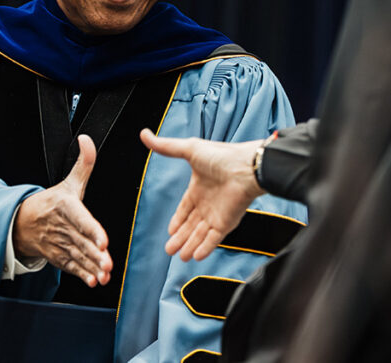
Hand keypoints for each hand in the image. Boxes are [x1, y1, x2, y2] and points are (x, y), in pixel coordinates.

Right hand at [13, 134, 112, 286]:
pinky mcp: (57, 256)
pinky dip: (81, 274)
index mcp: (65, 207)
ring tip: (104, 275)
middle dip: (95, 254)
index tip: (104, 241)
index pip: (81, 219)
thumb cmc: (51, 201)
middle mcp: (61, 226)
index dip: (92, 230)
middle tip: (108, 263)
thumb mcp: (68, 182)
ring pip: (77, 256)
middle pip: (80, 241)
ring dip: (91, 267)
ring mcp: (58, 243)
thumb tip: (86, 139)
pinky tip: (93, 281)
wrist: (20, 222)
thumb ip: (83, 163)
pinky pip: (69, 266)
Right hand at [140, 128, 264, 261]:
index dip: (177, 220)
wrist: (246, 167)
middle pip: (190, 225)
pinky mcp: (226, 223)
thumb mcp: (189, 149)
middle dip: (180, 237)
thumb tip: (144, 134)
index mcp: (198, 188)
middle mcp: (208, 203)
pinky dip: (205, 248)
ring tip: (180, 257)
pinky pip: (213, 239)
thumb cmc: (221, 156)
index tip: (170, 231)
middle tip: (169, 250)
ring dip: (190, 245)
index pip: (185, 208)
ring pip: (200, 235)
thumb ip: (166, 146)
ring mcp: (217, 214)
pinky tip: (196, 257)